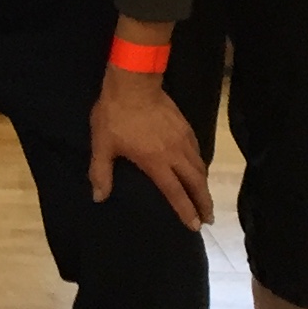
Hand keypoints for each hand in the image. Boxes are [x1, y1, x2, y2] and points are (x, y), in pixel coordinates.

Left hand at [89, 72, 212, 228]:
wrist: (133, 82)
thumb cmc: (115, 115)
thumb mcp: (102, 145)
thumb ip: (101, 172)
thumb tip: (98, 197)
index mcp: (156, 162)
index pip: (176, 193)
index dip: (186, 211)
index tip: (195, 226)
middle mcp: (175, 154)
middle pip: (196, 183)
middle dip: (204, 203)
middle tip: (208, 219)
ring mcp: (183, 139)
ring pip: (200, 167)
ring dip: (204, 185)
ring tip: (205, 198)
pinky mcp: (186, 126)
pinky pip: (198, 151)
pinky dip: (201, 165)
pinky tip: (198, 168)